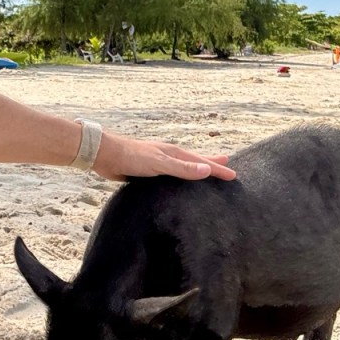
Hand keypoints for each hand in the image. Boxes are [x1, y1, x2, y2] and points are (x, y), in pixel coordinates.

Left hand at [94, 132, 235, 181]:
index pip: (202, 163)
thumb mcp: (159, 163)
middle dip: (211, 164)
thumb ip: (181, 168)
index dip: (218, 169)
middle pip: (195, 161)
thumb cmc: (131, 157)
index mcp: (174, 153)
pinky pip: (171, 176)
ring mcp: (159, 163)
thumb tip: (206, 170)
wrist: (105, 155)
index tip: (234, 174)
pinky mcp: (148, 172)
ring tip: (207, 174)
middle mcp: (169, 156)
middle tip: (227, 167)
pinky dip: (180, 179)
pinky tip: (178, 185)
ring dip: (196, 171)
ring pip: (183, 168)